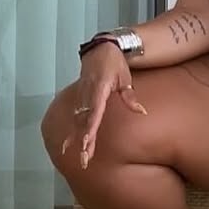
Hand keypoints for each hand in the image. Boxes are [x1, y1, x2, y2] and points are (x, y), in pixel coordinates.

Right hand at [61, 42, 146, 168]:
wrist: (101, 48)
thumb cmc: (114, 63)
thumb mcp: (125, 78)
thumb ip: (130, 97)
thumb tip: (141, 112)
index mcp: (98, 89)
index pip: (94, 112)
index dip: (90, 128)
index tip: (87, 142)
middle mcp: (87, 95)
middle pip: (84, 121)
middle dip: (83, 142)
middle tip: (84, 160)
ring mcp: (81, 97)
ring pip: (78, 121)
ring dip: (77, 140)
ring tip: (79, 158)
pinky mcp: (80, 98)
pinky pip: (75, 117)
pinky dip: (72, 131)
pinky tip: (67, 145)